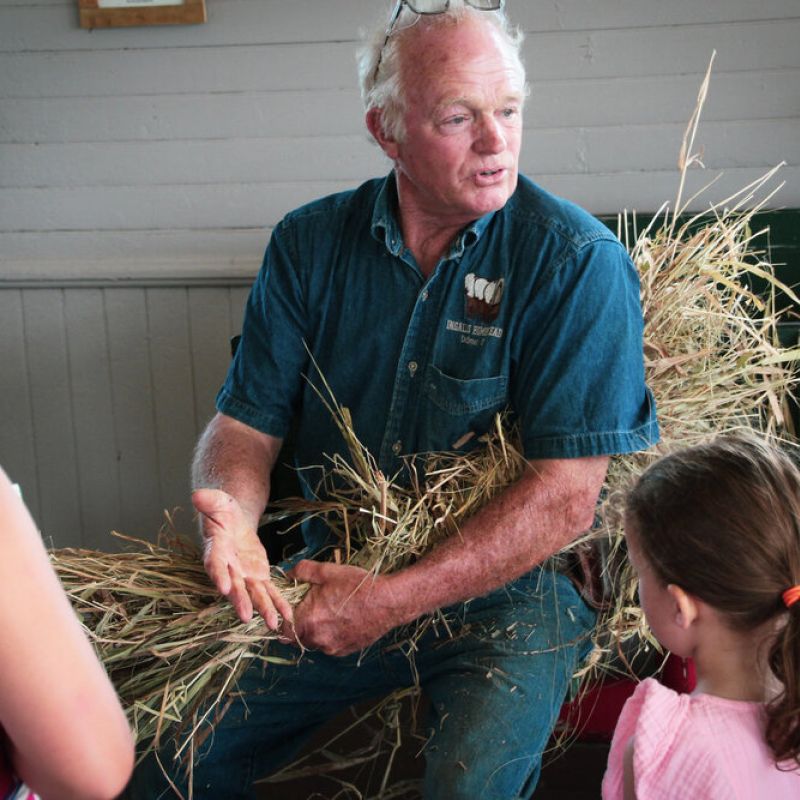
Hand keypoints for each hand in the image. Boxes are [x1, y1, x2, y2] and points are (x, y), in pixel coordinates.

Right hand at [193, 488, 293, 629]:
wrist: (233, 522)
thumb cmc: (223, 512)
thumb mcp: (219, 502)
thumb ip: (210, 501)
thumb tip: (197, 495)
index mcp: (216, 550)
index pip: (214, 564)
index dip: (218, 575)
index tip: (223, 587)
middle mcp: (228, 568)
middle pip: (234, 586)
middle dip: (240, 601)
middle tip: (246, 615)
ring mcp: (244, 575)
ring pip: (254, 594)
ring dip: (263, 609)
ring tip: (273, 625)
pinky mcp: (258, 577)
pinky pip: (270, 592)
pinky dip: (279, 604)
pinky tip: (288, 618)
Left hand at [285, 561, 398, 656]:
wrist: (388, 601)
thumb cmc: (357, 585)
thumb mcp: (327, 571)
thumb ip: (302, 571)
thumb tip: (287, 573)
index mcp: (308, 621)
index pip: (282, 630)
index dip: (283, 620)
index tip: (289, 609)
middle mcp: (317, 639)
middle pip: (296, 638)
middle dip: (298, 624)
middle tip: (308, 607)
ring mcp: (331, 648)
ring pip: (313, 642)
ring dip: (314, 630)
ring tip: (328, 611)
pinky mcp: (344, 651)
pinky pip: (328, 645)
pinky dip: (329, 635)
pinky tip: (341, 619)